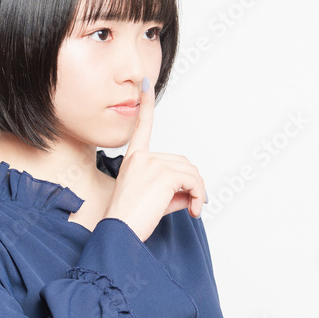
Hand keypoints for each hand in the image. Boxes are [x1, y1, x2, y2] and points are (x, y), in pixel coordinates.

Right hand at [103, 77, 206, 241]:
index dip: (145, 104)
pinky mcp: (163, 173)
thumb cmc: (129, 223)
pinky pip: (194, 181)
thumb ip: (172, 190)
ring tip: (190, 210)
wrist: (119, 234)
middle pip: (183, 162)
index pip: (141, 126)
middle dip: (191, 184)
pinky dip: (199, 196)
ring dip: (197, 192)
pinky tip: (192, 210)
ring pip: (191, 172)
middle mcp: (141, 156)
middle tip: (189, 205)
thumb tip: (193, 192)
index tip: (145, 83)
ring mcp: (152, 162)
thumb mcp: (152, 201)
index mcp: (133, 159)